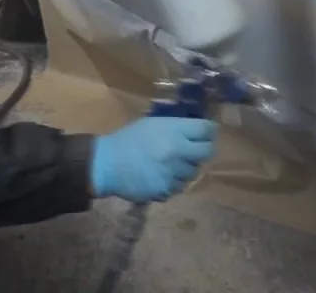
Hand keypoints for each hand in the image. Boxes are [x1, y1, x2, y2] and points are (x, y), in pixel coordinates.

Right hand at [89, 117, 217, 202]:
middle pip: (207, 152)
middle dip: (203, 149)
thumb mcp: (153, 124)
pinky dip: (174, 182)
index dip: (209, 130)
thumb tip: (196, 129)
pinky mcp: (164, 191)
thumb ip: (176, 126)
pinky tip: (162, 176)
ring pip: (193, 172)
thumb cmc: (128, 139)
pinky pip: (179, 187)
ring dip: (187, 168)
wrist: (106, 164)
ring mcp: (172, 174)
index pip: (206, 130)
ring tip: (173, 164)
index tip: (208, 132)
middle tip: (195, 149)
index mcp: (174, 132)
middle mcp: (177, 152)